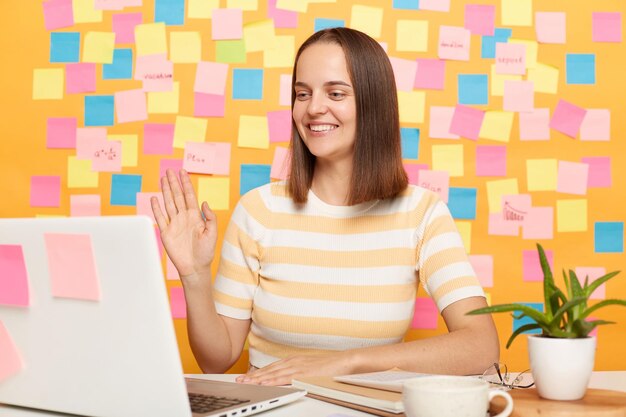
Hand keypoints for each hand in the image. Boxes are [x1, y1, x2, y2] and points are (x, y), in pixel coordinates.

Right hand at [151, 169, 216, 278]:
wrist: (195, 267)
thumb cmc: (206, 252)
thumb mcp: (212, 233)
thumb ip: (210, 217)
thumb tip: (204, 202)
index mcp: (195, 216)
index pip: (189, 196)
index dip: (186, 183)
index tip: (183, 172)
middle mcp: (184, 217)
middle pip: (177, 196)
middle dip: (174, 183)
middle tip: (169, 171)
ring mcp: (174, 224)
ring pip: (168, 203)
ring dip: (166, 191)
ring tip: (163, 179)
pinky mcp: (166, 232)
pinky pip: (160, 217)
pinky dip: (156, 208)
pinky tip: (154, 198)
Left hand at [235, 352, 355, 385]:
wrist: (344, 361)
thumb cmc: (329, 366)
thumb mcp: (309, 369)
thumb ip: (297, 372)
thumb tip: (287, 379)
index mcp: (293, 360)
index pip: (271, 367)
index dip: (257, 372)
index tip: (246, 376)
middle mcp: (293, 361)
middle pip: (268, 369)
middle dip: (253, 375)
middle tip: (239, 380)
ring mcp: (297, 366)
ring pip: (273, 373)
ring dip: (258, 377)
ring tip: (246, 382)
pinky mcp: (303, 372)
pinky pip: (285, 377)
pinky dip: (273, 379)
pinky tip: (264, 383)